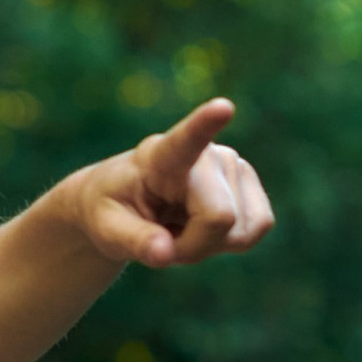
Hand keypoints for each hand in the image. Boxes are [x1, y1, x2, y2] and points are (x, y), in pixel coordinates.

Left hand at [69, 99, 272, 272]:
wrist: (128, 205)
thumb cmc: (112, 211)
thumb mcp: (107, 230)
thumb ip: (134, 241)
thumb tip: (164, 253)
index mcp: (161, 156)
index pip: (185, 140)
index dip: (206, 124)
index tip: (222, 107)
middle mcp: (207, 154)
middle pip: (219, 218)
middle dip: (193, 246)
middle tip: (161, 240)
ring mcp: (235, 166)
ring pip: (239, 231)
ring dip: (208, 246)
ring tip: (179, 228)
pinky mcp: (251, 186)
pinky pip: (255, 231)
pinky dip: (228, 243)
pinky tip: (202, 229)